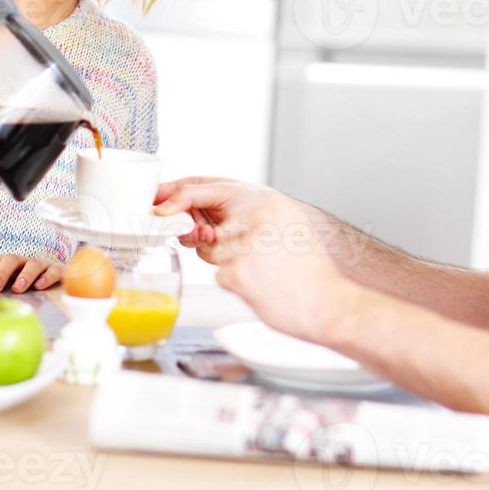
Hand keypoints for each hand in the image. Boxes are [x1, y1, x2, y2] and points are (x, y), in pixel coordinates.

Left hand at [0, 254, 61, 293]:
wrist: (57, 283)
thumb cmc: (28, 289)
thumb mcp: (10, 289)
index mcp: (8, 265)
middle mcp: (23, 262)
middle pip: (12, 259)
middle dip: (2, 272)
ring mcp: (41, 265)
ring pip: (33, 264)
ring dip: (24, 275)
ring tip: (17, 288)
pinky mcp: (57, 270)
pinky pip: (53, 270)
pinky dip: (47, 277)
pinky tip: (40, 286)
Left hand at [157, 179, 351, 342]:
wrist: (329, 303)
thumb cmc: (308, 269)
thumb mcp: (286, 223)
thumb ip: (248, 212)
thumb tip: (206, 212)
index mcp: (265, 200)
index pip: (209, 185)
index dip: (179, 192)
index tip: (160, 200)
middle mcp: (253, 216)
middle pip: (201, 219)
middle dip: (201, 233)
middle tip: (223, 245)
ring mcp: (244, 244)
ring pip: (209, 252)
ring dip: (227, 263)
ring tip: (262, 270)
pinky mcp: (236, 272)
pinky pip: (219, 275)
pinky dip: (236, 284)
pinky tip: (261, 285)